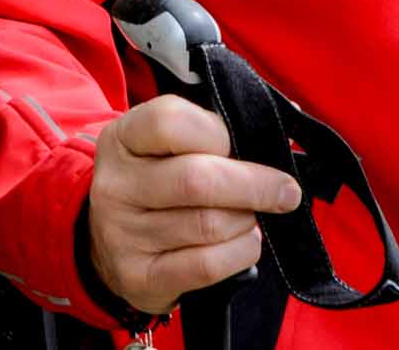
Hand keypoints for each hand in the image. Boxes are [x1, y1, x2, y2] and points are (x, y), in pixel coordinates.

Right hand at [85, 95, 303, 315]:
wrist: (109, 242)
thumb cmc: (160, 179)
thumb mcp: (170, 144)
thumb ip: (218, 129)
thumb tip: (289, 121)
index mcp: (123, 138)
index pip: (170, 121)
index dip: (218, 132)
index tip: (240, 143)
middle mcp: (116, 185)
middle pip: (197, 180)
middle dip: (254, 185)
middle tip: (285, 191)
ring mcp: (122, 235)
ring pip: (209, 225)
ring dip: (246, 220)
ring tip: (252, 216)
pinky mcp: (139, 278)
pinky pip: (207, 265)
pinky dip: (240, 252)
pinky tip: (245, 242)